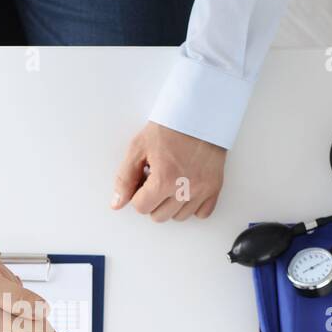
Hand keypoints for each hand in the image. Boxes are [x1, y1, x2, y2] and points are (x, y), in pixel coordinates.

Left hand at [111, 121, 226, 221]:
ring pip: (179, 217)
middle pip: (159, 216)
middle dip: (153, 200)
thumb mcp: (138, 148)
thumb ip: (125, 178)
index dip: (137, 193)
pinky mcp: (215, 188)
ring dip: (171, 204)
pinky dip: (193, 205)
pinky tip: (186, 187)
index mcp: (164, 180)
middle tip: (156, 178)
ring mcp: (202, 190)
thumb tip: (117, 204)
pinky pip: (202, 214)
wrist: (199, 113)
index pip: (141, 207)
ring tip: (172, 180)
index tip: (143, 179)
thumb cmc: (170, 127)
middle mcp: (185, 189)